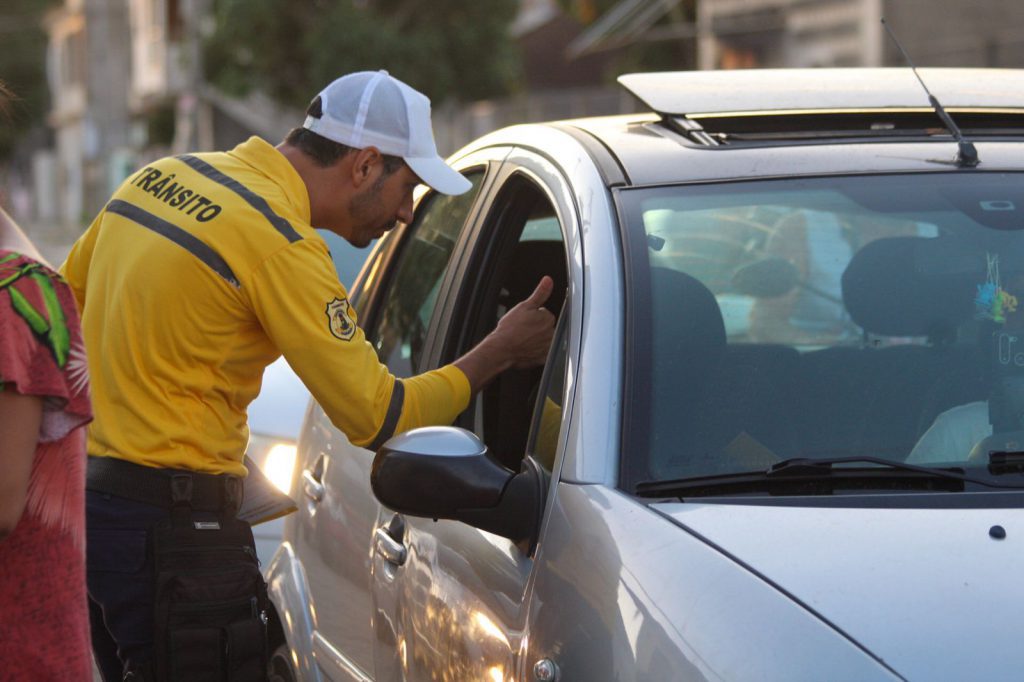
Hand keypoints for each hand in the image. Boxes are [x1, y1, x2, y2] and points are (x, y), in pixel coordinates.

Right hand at [453, 276, 557, 392]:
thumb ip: (540, 293)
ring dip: (537, 339)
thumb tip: (548, 280)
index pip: (544, 314)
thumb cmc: (510, 328)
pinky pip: (543, 353)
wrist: (501, 349)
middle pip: (546, 327)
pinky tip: (527, 349)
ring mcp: (548, 347)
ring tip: (523, 339)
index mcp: (548, 318)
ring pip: (544, 340)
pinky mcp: (543, 358)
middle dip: (537, 328)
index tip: (525, 320)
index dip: (534, 316)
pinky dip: (537, 352)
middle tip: (523, 330)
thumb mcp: (524, 306)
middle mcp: (551, 333)